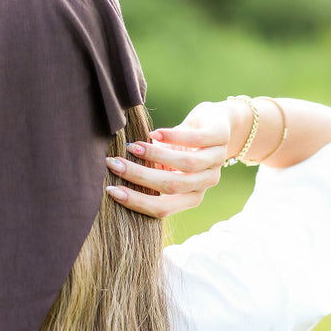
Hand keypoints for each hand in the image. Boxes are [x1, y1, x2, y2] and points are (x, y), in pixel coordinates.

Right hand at [105, 100, 232, 217]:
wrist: (216, 122)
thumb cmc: (183, 148)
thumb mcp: (166, 166)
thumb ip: (150, 174)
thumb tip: (114, 178)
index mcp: (191, 196)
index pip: (162, 208)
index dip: (136, 202)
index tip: (111, 190)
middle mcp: (206, 182)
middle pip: (171, 186)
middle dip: (139, 177)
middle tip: (114, 165)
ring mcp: (216, 161)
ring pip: (185, 165)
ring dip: (154, 156)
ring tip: (132, 147)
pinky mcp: (219, 138)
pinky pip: (196, 140)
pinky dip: (172, 137)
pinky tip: (154, 134)